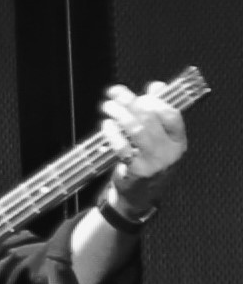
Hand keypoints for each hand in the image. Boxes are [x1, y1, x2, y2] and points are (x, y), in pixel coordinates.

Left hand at [100, 81, 187, 215]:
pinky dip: (112, 133)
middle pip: (149, 118)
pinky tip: (106, 125)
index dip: (155, 100)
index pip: (172, 114)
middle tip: (114, 94)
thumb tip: (155, 86)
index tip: (139, 93)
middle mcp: (169, 152)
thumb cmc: (149, 164)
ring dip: (118, 114)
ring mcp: (153, 162)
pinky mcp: (136, 171)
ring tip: (107, 106)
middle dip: (129, 102)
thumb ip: (158, 114)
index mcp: (178, 142)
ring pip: (135, 129)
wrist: (140, 198)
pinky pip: (122, 147)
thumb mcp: (161, 141)